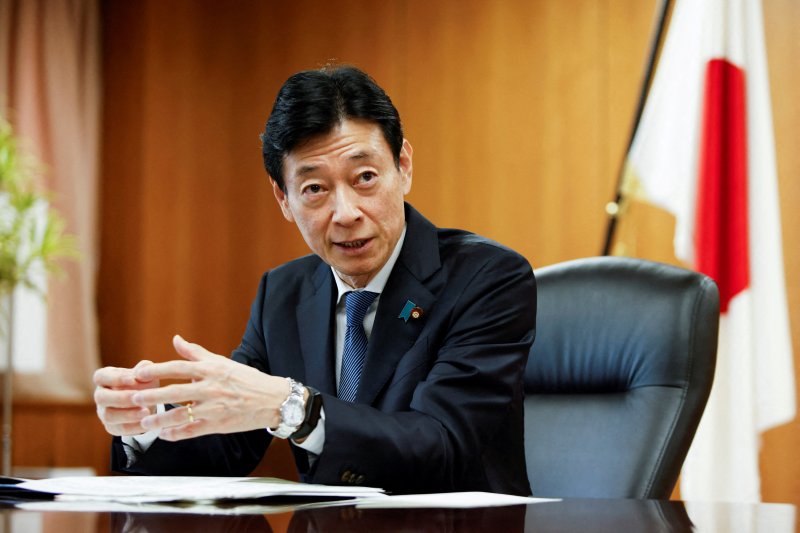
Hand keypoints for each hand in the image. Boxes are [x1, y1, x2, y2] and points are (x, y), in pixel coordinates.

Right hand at [93, 360, 159, 435]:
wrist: (144, 401)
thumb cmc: (142, 382)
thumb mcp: (144, 374)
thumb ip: (145, 369)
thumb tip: (145, 368)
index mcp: (105, 378)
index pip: (101, 376)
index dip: (115, 378)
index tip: (133, 379)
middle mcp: (100, 395)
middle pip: (101, 397)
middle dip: (121, 398)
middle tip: (139, 397)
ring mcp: (103, 412)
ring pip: (108, 416)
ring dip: (128, 414)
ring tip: (146, 412)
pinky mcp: (111, 427)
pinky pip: (120, 429)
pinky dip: (134, 426)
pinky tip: (147, 422)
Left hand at [128, 334, 289, 440]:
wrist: (272, 399)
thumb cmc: (246, 379)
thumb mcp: (222, 362)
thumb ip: (196, 353)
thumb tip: (176, 339)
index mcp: (211, 370)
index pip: (179, 368)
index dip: (158, 370)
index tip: (139, 373)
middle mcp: (211, 388)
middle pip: (176, 393)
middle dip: (153, 396)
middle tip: (134, 398)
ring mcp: (214, 408)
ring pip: (181, 416)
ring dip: (160, 420)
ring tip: (145, 423)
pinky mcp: (218, 425)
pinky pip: (192, 431)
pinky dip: (176, 434)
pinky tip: (164, 435)